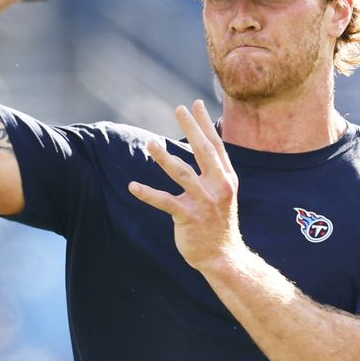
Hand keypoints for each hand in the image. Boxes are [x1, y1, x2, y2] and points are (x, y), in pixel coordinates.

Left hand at [127, 100, 246, 272]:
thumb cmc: (218, 222)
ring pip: (182, 173)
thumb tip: (205, 146)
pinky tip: (132, 186)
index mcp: (227, 179)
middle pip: (203, 151)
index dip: (206, 124)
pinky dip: (147, 193)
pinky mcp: (188, 217)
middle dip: (191, 128)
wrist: (223, 256)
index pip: (216, 145)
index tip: (196, 104)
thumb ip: (214, 172)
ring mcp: (204, 202)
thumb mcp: (223, 193)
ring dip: (165, 157)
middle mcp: (218, 187)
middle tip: (179, 108)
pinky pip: (165, 202)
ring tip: (150, 142)